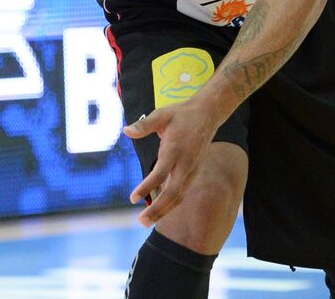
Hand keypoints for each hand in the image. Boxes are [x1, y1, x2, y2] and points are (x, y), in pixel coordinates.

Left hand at [123, 99, 218, 227]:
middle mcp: (186, 163)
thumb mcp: (161, 115)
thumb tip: (126, 131)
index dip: (146, 187)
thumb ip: (144, 125)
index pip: (160, 173)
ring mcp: (192, 169)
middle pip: (173, 192)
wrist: (208, 113)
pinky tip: (159, 210)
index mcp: (175, 149)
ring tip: (147, 221)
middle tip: (141, 221)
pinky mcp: (194, 171)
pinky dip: (171, 204)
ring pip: (179, 196)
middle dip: (158, 209)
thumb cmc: (181, 114)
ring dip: (164, 210)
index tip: (132, 198)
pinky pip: (183, 192)